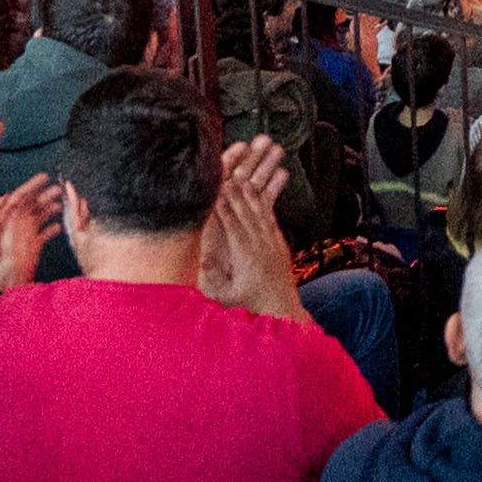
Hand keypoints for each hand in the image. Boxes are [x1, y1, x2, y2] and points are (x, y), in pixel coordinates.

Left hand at [0, 178, 65, 292]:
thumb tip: (4, 196)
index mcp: (5, 217)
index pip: (20, 197)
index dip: (32, 186)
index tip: (44, 177)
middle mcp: (16, 224)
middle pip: (33, 204)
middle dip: (46, 194)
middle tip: (59, 189)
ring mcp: (24, 236)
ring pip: (40, 217)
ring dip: (50, 208)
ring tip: (62, 204)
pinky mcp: (31, 249)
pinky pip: (43, 235)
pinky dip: (52, 230)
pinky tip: (59, 226)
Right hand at [198, 151, 304, 322]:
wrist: (282, 311)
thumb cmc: (250, 306)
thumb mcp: (226, 296)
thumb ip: (214, 279)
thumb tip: (199, 260)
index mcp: (246, 256)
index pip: (232, 224)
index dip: (223, 204)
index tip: (215, 187)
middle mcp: (260, 245)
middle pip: (246, 212)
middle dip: (235, 190)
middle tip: (226, 170)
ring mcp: (271, 242)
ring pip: (259, 211)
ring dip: (251, 190)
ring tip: (242, 172)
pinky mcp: (279, 243)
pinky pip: (270, 218)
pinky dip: (264, 201)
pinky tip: (258, 190)